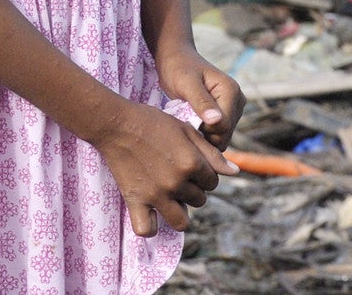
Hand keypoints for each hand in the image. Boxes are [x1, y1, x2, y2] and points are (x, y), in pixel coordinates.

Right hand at [94, 99, 238, 237]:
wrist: (116, 123)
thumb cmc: (152, 122)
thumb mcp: (186, 130)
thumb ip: (212, 153)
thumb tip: (236, 172)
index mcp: (191, 163)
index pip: (213, 181)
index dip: (204, 173)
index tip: (189, 162)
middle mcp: (176, 182)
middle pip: (199, 200)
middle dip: (192, 188)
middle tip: (176, 172)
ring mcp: (156, 194)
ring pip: (181, 221)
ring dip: (179, 209)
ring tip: (170, 195)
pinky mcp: (135, 200)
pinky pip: (146, 229)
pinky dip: (150, 226)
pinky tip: (152, 213)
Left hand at [158, 47, 244, 151]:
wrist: (176, 58)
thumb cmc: (178, 67)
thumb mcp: (185, 83)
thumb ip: (201, 101)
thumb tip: (216, 121)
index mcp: (231, 91)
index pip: (224, 126)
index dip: (204, 128)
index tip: (185, 118)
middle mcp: (238, 100)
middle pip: (225, 133)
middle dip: (204, 132)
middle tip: (184, 119)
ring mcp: (234, 108)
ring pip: (222, 135)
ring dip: (204, 133)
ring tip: (187, 119)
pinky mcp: (226, 113)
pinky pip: (219, 132)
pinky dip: (205, 132)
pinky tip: (192, 121)